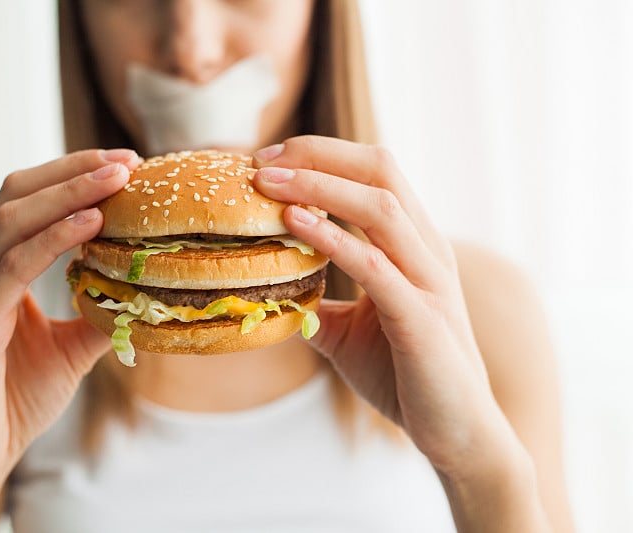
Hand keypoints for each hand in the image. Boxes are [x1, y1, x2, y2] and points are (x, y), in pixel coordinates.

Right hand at [0, 149, 138, 495]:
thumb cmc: (13, 400)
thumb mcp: (70, 349)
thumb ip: (99, 315)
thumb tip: (145, 293)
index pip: (28, 200)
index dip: (73, 175)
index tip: (125, 164)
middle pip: (19, 195)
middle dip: (75, 171)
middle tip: (127, 160)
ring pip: (12, 221)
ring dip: (68, 194)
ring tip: (116, 178)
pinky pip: (12, 268)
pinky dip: (52, 240)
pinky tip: (90, 224)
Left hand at [253, 136, 513, 474]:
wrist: (456, 432)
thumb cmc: (406, 374)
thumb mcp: (350, 332)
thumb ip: (318, 304)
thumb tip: (274, 295)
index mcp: (414, 246)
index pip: (373, 174)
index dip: (322, 156)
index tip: (269, 160)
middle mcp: (427, 251)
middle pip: (380, 171)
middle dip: (318, 156)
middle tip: (261, 159)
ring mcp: (429, 282)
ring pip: (381, 208)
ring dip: (318, 187)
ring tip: (266, 181)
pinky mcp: (422, 320)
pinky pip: (377, 267)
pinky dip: (334, 240)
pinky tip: (295, 224)